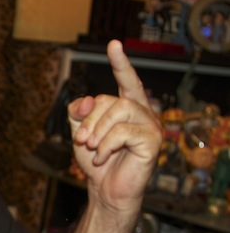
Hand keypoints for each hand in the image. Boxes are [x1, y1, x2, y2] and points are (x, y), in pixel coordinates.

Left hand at [68, 40, 162, 213]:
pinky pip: (123, 131)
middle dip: (90, 119)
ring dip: (98, 130)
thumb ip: (78, 111)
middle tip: (81, 140)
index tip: (114, 44)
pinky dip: (106, 144)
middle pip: (111, 99)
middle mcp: (142, 111)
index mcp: (126, 105)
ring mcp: (150, 125)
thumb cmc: (96, 159)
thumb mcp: (80, 130)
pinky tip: (102, 157)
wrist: (105, 188)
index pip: (126, 79)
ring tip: (91, 147)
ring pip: (119, 110)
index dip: (120, 62)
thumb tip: (87, 101)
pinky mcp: (153, 141)